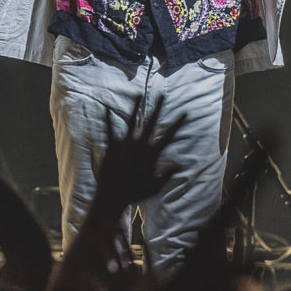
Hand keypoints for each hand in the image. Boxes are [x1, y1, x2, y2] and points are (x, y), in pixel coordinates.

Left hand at [88, 104, 182, 223]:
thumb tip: (180, 165)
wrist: (113, 196)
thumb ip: (166, 174)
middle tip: (162, 95)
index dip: (177, 124)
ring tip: (139, 94)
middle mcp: (139, 146)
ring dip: (136, 107)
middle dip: (157, 108)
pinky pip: (109, 130)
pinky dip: (108, 119)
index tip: (185, 113)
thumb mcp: (155, 186)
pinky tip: (106, 107)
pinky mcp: (112, 147)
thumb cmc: (134, 193)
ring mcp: (125, 145)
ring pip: (132, 121)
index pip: (168, 136)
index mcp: (151, 154)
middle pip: (151, 123)